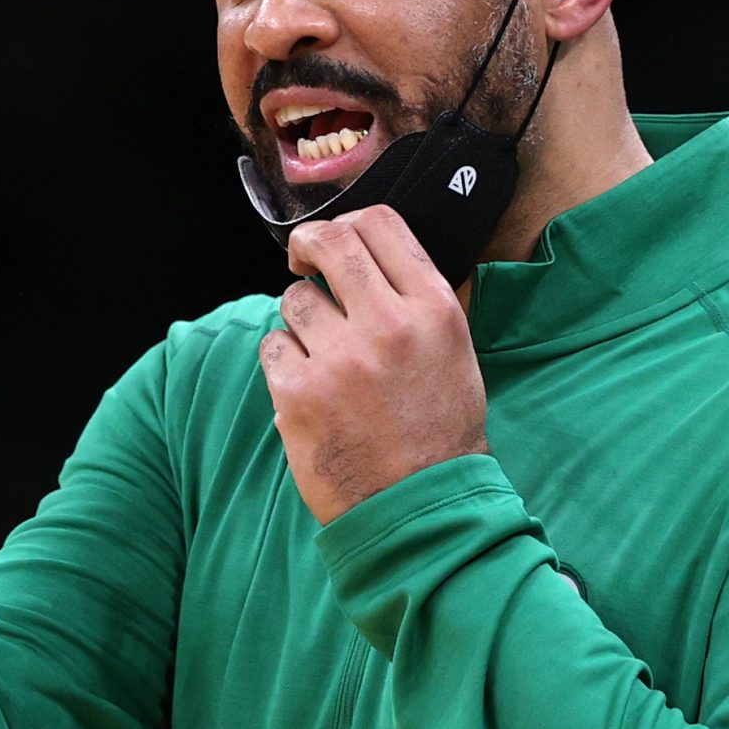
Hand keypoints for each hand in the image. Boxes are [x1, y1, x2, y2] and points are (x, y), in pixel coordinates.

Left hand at [258, 205, 488, 524]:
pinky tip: (308, 387)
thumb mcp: (455, 352)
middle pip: (329, 243)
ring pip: (295, 300)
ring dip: (302, 320)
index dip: (347, 224)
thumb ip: (417, 301)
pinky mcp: (298, 393)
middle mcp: (387, 324)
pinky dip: (284, 361)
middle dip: (306, 245)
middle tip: (300, 259)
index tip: (333, 242)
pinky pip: (273, 346)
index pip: (380, 224)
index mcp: (433, 309)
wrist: (420, 504)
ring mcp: (339, 358)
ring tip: (325, 358)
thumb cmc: (439, 431)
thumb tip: (374, 258)